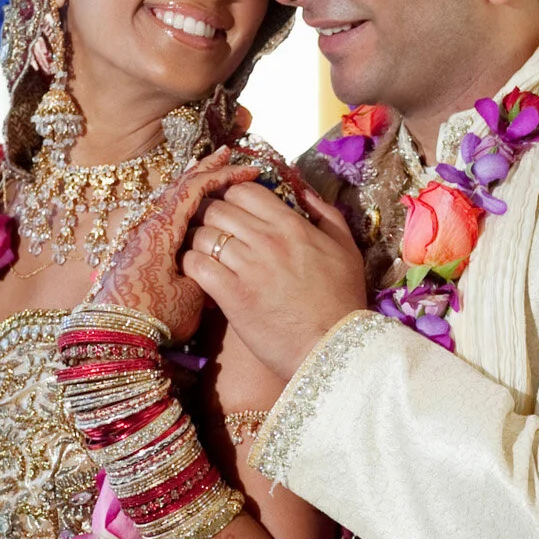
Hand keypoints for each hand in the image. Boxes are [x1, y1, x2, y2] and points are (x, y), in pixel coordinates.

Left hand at [92, 147, 261, 340]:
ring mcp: (138, 239)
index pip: (194, 189)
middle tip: (226, 153)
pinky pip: (162, 218)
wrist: (111, 339)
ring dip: (190, 187)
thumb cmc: (154, 319)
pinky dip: (180, 206)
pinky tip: (188, 211)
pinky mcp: (135, 254)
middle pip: (178, 187)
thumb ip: (208, 270)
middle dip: (204, 169)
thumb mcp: (192, 297)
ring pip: (167, 202)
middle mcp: (146, 228)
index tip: (248, 168)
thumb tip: (218, 259)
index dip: (223, 175)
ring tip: (208, 175)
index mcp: (161, 230)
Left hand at [183, 181, 367, 379]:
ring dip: (198, 241)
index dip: (231, 196)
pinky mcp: (232, 297)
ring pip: (203, 234)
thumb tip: (303, 192)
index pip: (243, 190)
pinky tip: (201, 274)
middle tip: (212, 231)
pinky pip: (197, 266)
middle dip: (209, 216)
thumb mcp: (346, 248)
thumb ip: (325, 214)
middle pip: (216, 208)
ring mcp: (248, 267)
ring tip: (205, 254)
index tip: (232, 210)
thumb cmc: (342, 301)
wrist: (333, 347)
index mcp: (291, 225)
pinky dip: (192, 266)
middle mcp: (267, 240)